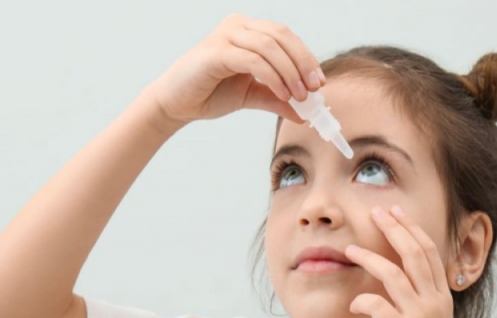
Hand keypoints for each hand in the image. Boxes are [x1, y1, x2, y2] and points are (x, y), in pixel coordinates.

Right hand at [149, 13, 322, 125]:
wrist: (177, 104)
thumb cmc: (210, 93)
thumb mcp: (251, 95)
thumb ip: (277, 98)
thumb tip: (304, 112)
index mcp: (248, 31)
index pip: (286, 37)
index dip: (306, 58)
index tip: (319, 83)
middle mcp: (238, 26)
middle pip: (282, 37)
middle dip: (303, 63)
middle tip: (314, 89)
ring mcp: (225, 35)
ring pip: (270, 47)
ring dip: (290, 72)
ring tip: (298, 96)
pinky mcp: (216, 52)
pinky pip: (253, 60)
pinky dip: (273, 77)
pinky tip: (282, 94)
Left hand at [344, 205, 459, 317]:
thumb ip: (420, 303)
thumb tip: (400, 280)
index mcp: (443, 299)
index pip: (430, 252)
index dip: (412, 228)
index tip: (395, 211)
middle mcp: (436, 303)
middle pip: (415, 253)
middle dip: (394, 228)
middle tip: (376, 211)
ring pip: (394, 274)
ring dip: (369, 257)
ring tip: (349, 249)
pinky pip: (377, 304)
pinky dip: (362, 300)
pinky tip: (354, 303)